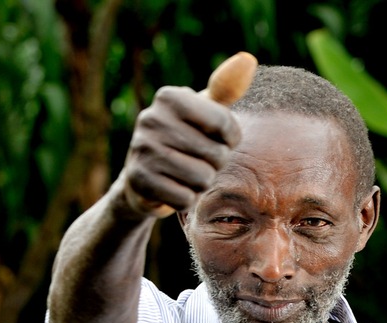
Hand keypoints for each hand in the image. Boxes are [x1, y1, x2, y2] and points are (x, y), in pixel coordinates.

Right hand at [117, 54, 253, 217]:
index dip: (231, 139)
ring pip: (202, 179)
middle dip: (214, 164)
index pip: (227, 124)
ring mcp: (141, 149)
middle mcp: (150, 118)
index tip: (217, 138)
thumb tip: (248, 59)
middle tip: (195, 159)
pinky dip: (185, 199)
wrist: (145, 176)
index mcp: (170, 97)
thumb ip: (226, 88)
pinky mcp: (138, 180)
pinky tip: (172, 188)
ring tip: (185, 174)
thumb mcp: (205, 111)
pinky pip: (184, 199)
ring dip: (200, 183)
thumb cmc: (185, 138)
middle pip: (216, 155)